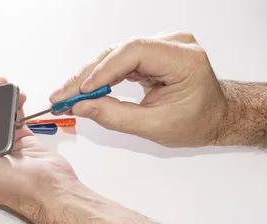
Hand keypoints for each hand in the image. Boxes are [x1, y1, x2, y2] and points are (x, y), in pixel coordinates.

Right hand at [50, 32, 226, 147]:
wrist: (214, 116)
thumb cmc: (196, 121)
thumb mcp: (154, 126)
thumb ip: (115, 116)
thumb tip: (81, 107)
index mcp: (184, 59)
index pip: (134, 52)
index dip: (103, 71)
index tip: (81, 92)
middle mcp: (173, 44)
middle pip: (119, 52)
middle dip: (86, 77)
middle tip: (61, 97)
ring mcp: (161, 45)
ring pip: (113, 56)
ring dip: (87, 77)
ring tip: (65, 96)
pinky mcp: (150, 53)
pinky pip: (117, 61)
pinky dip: (98, 77)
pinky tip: (81, 90)